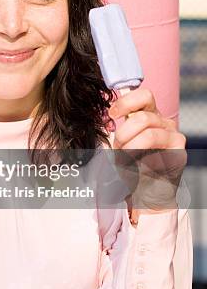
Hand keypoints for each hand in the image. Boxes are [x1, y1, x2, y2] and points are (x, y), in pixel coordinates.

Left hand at [108, 88, 186, 213]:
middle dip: (123, 133)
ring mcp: (174, 138)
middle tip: (117, 146)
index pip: (144, 96)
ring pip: (148, 133)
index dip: (125, 102)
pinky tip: (139, 168)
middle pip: (142, 116)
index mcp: (151, 115)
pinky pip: (157, 154)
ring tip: (125, 158)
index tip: (111, 114)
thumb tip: (108, 118)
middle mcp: (164, 123)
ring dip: (130, 147)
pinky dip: (141, 161)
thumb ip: (117, 129)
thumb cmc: (133, 166)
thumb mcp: (120, 144)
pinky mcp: (179, 154)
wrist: (146, 192)